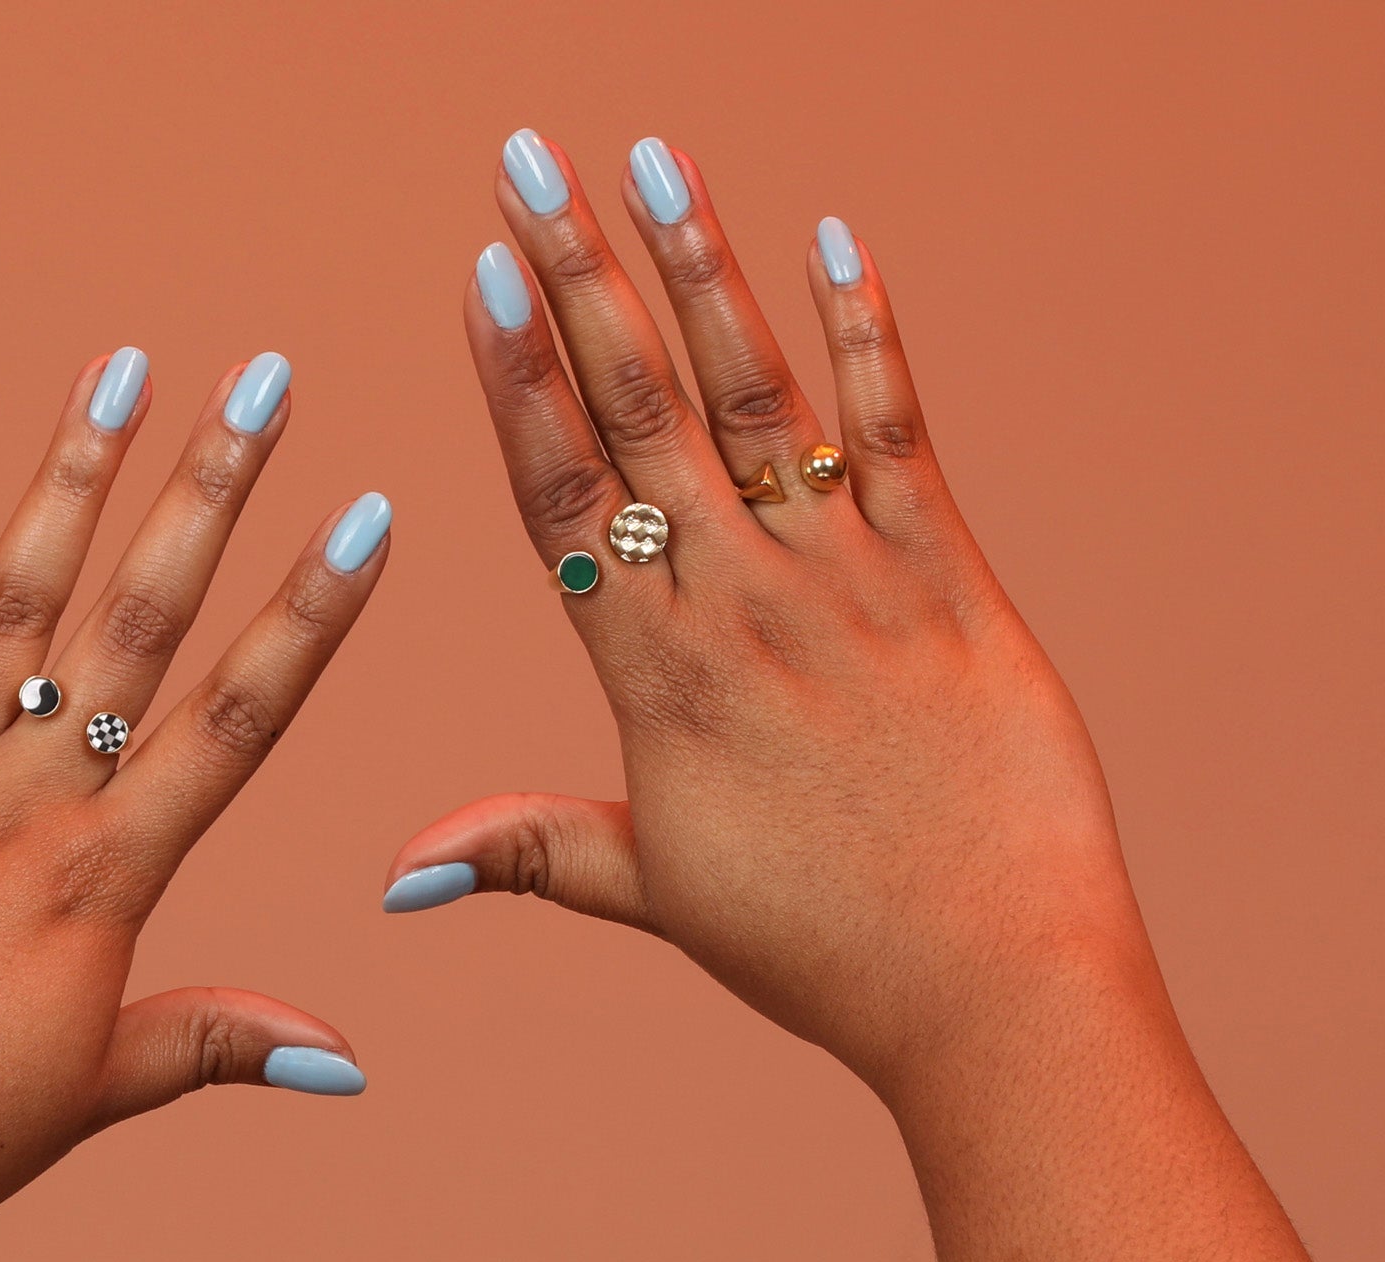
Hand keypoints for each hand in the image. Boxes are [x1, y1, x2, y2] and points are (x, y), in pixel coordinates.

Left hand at [0, 352, 388, 1261]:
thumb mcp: (94, 1089)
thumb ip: (217, 1043)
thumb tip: (351, 1064)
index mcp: (101, 882)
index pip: (235, 722)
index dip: (309, 615)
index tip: (365, 516)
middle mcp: (20, 809)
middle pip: (136, 625)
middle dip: (211, 494)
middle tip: (264, 380)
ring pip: (7, 604)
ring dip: (70, 479)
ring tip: (122, 367)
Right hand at [387, 132, 1155, 1098]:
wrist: (988, 983)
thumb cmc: (819, 948)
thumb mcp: (656, 892)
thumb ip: (528, 848)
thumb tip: (395, 876)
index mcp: (659, 678)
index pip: (564, 496)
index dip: (517, 380)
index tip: (478, 275)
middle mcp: (744, 607)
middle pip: (643, 412)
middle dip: (578, 275)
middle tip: (527, 160)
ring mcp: (852, 582)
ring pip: (759, 398)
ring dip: (702, 268)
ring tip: (651, 156)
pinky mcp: (950, 580)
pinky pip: (900, 433)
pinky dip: (870, 336)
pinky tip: (835, 239)